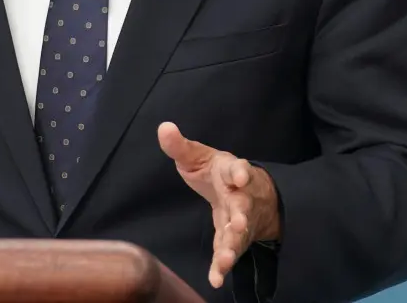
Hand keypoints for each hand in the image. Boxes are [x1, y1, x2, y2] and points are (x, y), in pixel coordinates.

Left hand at [157, 122, 280, 288]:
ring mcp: (239, 220)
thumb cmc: (215, 172)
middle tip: (238, 224)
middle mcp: (240, 197)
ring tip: (226, 259)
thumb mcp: (198, 156)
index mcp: (231, 171)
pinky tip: (216, 278)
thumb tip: (163, 127)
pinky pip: (229, 253)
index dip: (239, 173)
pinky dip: (222, 267)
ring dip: (233, 246)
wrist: (242, 191)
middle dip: (241, 215)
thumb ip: (180, 146)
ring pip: (239, 234)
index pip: (237, 170)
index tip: (239, 177)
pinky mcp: (233, 239)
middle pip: (243, 206)